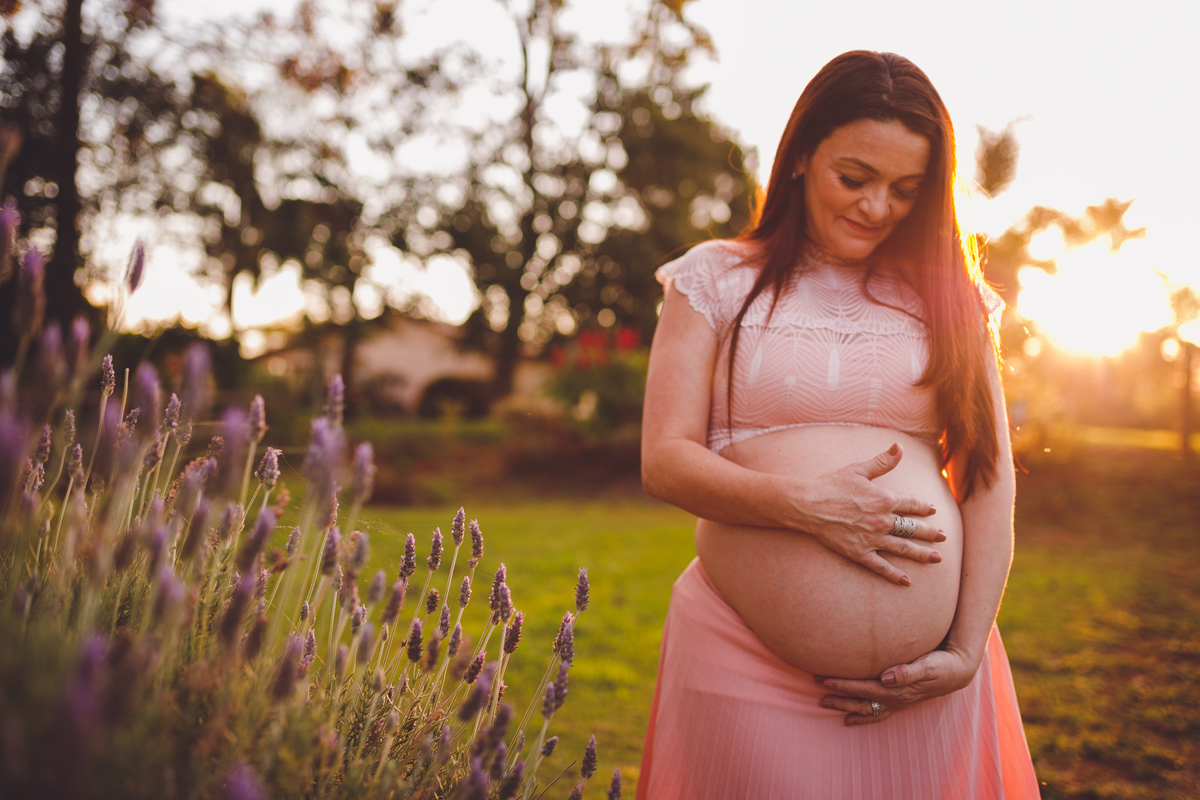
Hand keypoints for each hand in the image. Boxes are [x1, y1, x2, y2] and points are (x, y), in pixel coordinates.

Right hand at [791, 443, 944, 585]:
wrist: (808, 505)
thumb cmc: (831, 485)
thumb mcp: (858, 469)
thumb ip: (882, 461)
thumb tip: (900, 447)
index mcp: (884, 499)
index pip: (911, 504)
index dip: (924, 507)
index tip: (933, 511)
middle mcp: (883, 520)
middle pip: (912, 528)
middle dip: (930, 533)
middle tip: (944, 537)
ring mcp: (872, 539)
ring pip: (903, 548)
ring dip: (921, 553)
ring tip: (936, 558)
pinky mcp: (860, 552)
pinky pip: (881, 566)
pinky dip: (894, 574)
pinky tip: (906, 581)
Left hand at [817, 648, 978, 724]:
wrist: (958, 671)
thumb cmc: (942, 664)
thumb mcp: (928, 664)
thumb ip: (908, 670)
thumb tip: (887, 676)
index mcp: (898, 690)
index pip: (865, 688)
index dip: (844, 685)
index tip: (825, 680)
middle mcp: (896, 699)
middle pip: (861, 701)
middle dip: (839, 697)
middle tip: (817, 694)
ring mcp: (897, 702)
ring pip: (866, 708)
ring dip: (845, 706)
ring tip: (824, 703)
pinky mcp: (900, 700)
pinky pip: (877, 712)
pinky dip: (862, 716)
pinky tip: (849, 718)